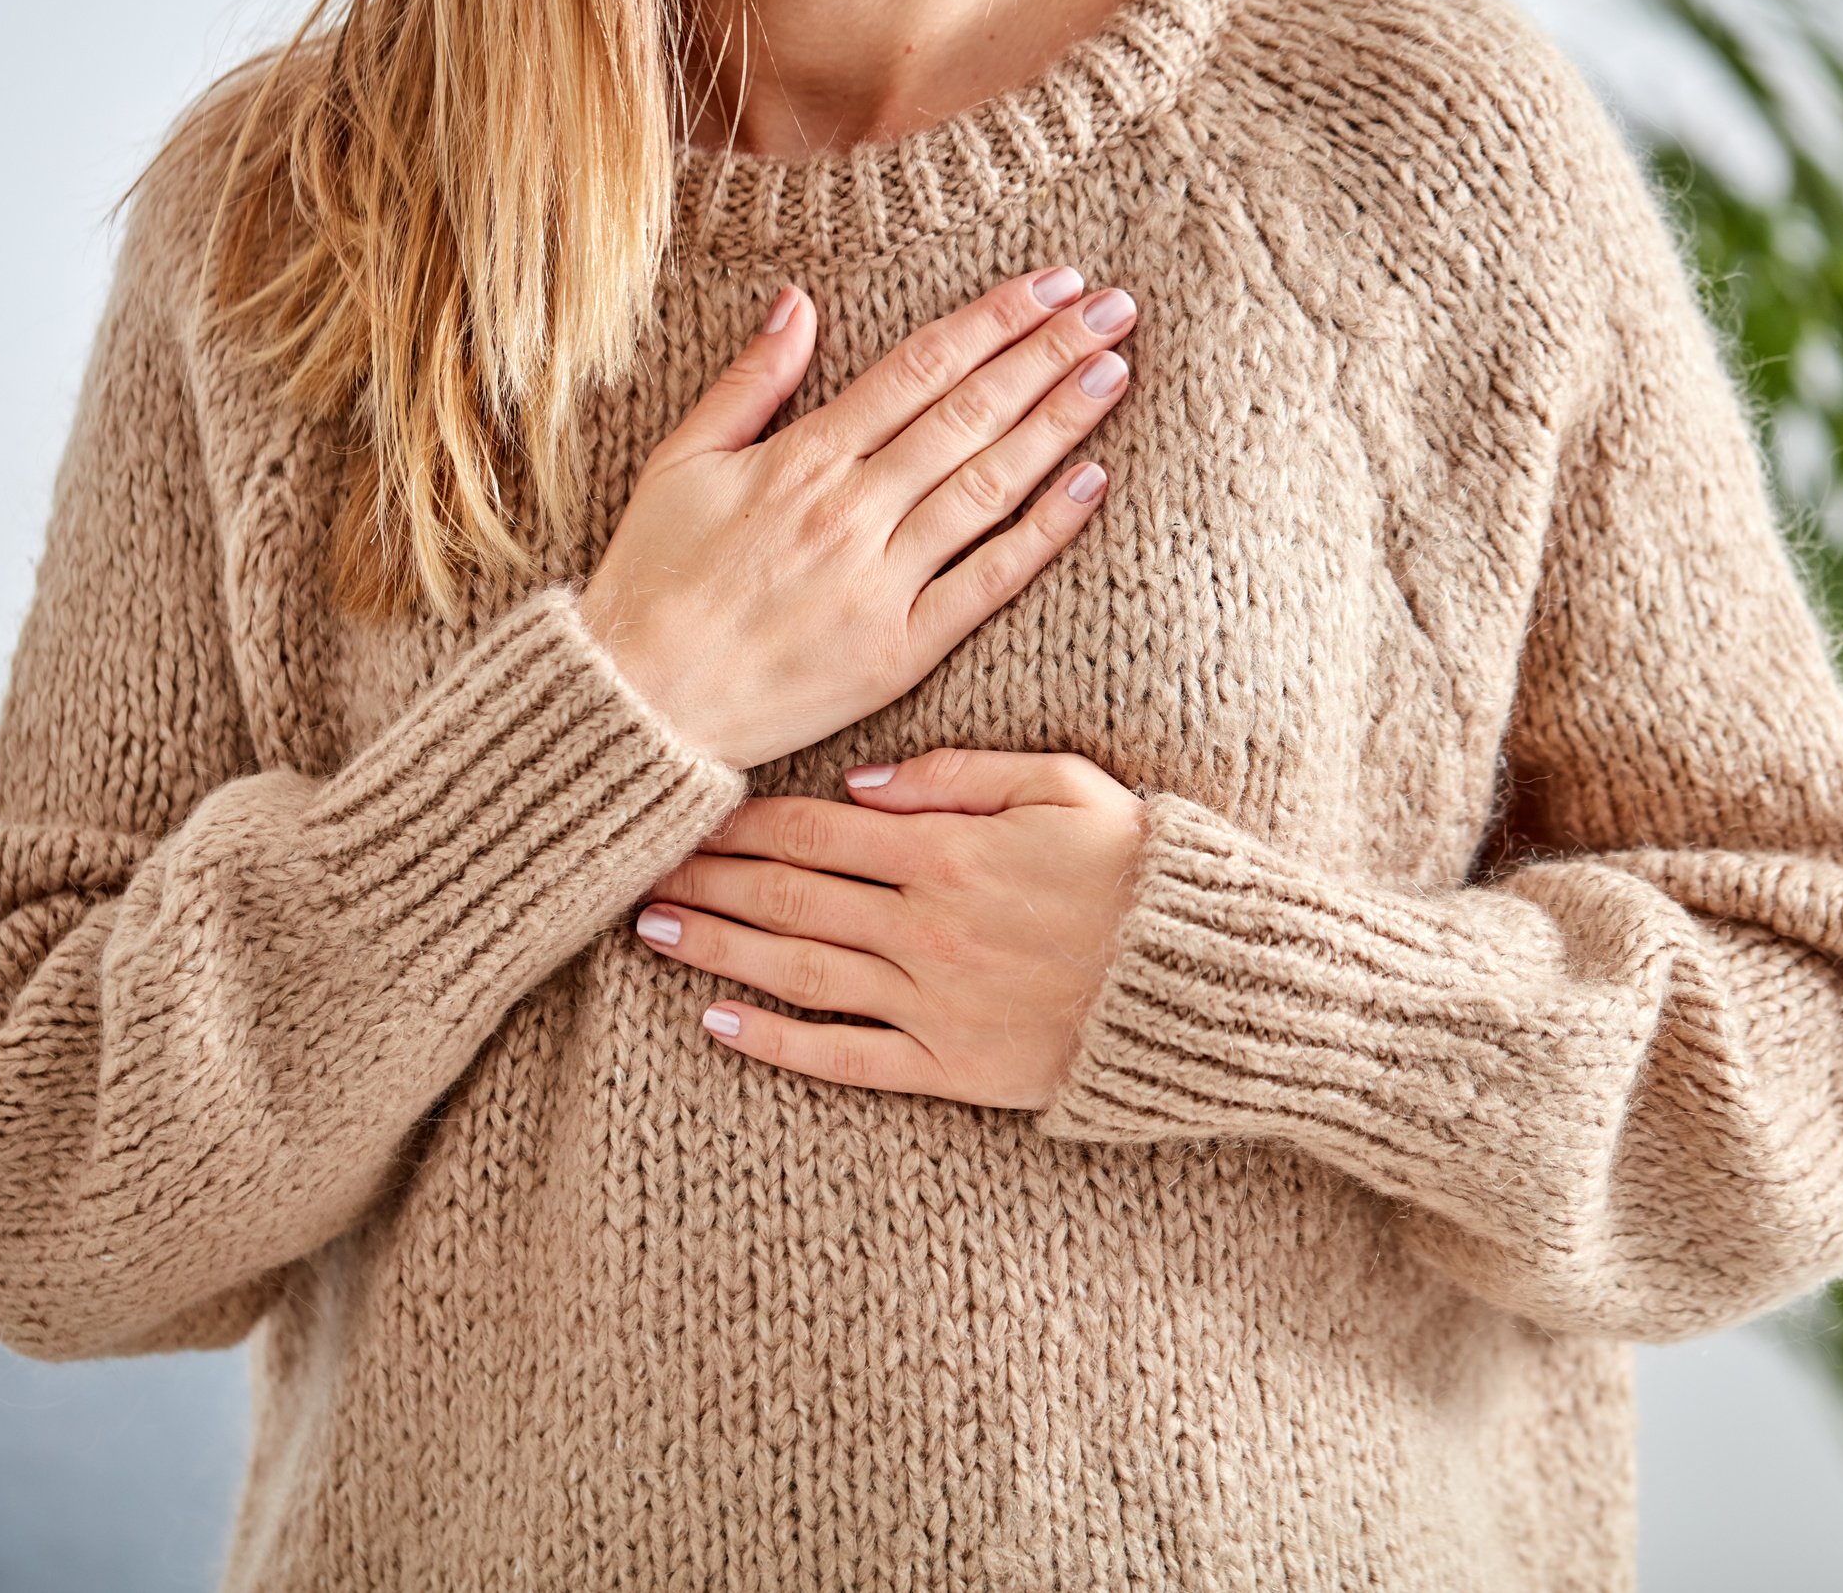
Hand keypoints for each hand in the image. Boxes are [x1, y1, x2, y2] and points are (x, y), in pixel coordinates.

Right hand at [575, 271, 1137, 769]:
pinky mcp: (899, 651)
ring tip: (1115, 372)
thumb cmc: (650, 583)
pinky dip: (1042, 532)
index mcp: (801, 458)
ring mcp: (880, 582)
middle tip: (1116, 309)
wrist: (637, 707)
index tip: (1054, 283)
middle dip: (1048, 353)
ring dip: (1059, 423)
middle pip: (970, 414)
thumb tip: (799, 301)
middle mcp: (850, 511)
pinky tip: (1092, 483)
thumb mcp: (679, 463)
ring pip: (988, 485)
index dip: (993, 320)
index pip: (919, 368)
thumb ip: (749, 382)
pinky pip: (986, 582)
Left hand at [632, 749, 1145, 1110]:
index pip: (813, 831)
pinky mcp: (951, 1068)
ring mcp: (931, 1002)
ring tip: (654, 932)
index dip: (740, 823)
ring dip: (719, 948)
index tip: (685, 814)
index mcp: (947, 850)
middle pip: (787, 896)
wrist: (1203, 979)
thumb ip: (958, 774)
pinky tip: (719, 1025)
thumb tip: (859, 783)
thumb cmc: (1139, 869)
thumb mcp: (1063, 785)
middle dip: (707, 881)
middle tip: (638, 872)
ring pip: (798, 969)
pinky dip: (777, 1042)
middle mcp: (923, 926)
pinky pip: (845, 1057)